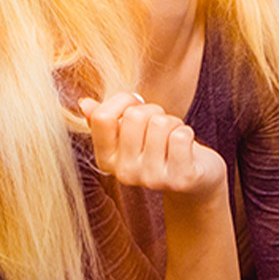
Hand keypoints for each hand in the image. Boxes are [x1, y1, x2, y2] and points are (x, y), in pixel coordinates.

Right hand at [78, 92, 226, 203]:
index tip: (135, 105)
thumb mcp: (130, 134)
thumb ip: (106, 121)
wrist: (193, 179)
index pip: (102, 117)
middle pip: (135, 116)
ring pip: (160, 123)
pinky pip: (181, 136)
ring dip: (172, 122)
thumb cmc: (159, 147)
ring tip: (173, 138)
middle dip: (153, 111)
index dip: (123, 100)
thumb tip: (85, 103)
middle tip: (160, 127)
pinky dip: (187, 132)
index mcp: (106, 159)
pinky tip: (186, 147)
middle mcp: (124, 173)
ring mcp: (151, 179)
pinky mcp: (180, 179)